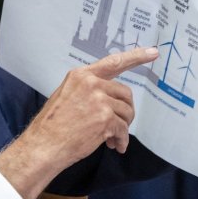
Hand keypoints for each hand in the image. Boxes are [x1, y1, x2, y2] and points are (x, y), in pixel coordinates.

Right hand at [0, 47, 158, 198]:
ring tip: (112, 139)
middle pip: (125, 93)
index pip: (114, 62)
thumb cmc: (52, 125)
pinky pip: (123, 129)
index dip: (136, 57)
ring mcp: (99, 100)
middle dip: (125, 111)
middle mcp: (92, 83)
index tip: (153, 52)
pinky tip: (114, 147)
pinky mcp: (105, 118)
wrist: (43, 145)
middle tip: (119, 126)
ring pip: (126, 112)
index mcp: (81, 75)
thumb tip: (110, 100)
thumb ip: (88, 91)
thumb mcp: (66, 96)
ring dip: (122, 128)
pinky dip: (121, 140)